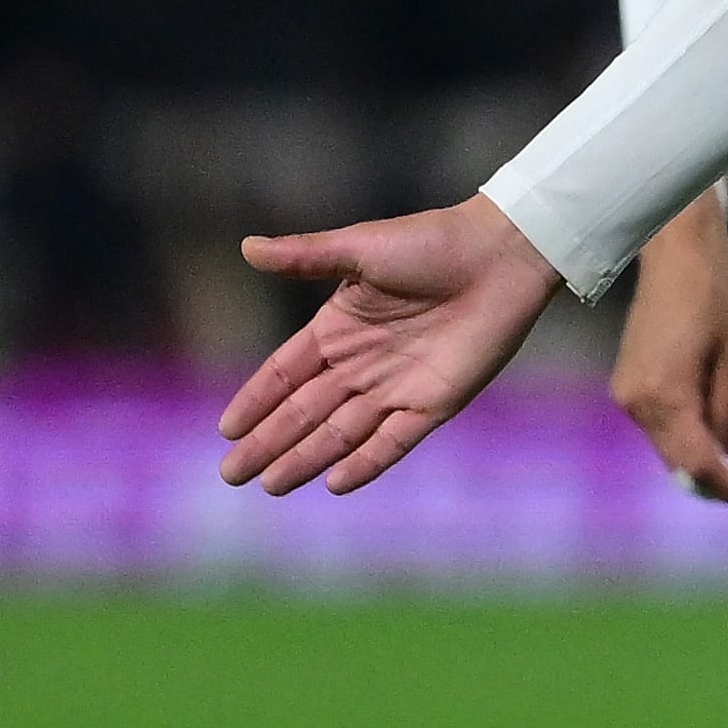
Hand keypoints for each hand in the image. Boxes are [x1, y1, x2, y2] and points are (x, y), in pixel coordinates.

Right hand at [219, 196, 561, 492]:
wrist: (501, 254)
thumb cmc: (431, 242)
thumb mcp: (360, 247)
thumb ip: (305, 256)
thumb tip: (246, 248)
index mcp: (338, 328)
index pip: (284, 374)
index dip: (256, 401)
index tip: (226, 430)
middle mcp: (361, 364)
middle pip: (304, 412)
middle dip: (268, 443)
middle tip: (231, 475)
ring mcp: (396, 386)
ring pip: (340, 433)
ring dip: (306, 459)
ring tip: (271, 485)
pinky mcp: (434, 402)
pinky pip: (393, 441)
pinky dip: (366, 463)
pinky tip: (335, 483)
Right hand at [611, 198, 727, 510]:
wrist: (678, 248)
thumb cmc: (718, 293)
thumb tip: (722, 458)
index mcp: (664, 396)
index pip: (703, 467)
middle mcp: (636, 403)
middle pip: (685, 467)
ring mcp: (628, 394)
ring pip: (676, 451)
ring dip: (716, 466)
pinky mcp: (631, 385)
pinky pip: (668, 428)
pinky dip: (699, 441)